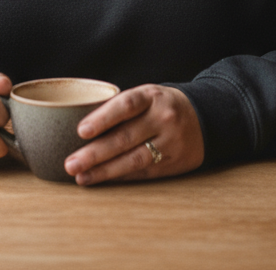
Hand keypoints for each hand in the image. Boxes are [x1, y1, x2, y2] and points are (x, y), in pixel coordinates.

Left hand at [64, 84, 203, 186]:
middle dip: (95, 153)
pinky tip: (101, 179)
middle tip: (70, 163)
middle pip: (125, 137)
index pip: (125, 105)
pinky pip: (142, 172)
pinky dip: (120, 177)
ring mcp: (170, 143)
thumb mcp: (147, 95)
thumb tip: (81, 127)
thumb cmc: (161, 105)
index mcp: (152, 96)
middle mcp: (162, 119)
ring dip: (104, 171)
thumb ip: (121, 107)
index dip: (103, 118)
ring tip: (81, 177)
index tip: (81, 131)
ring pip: (133, 159)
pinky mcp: (173, 163)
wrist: (205, 117)